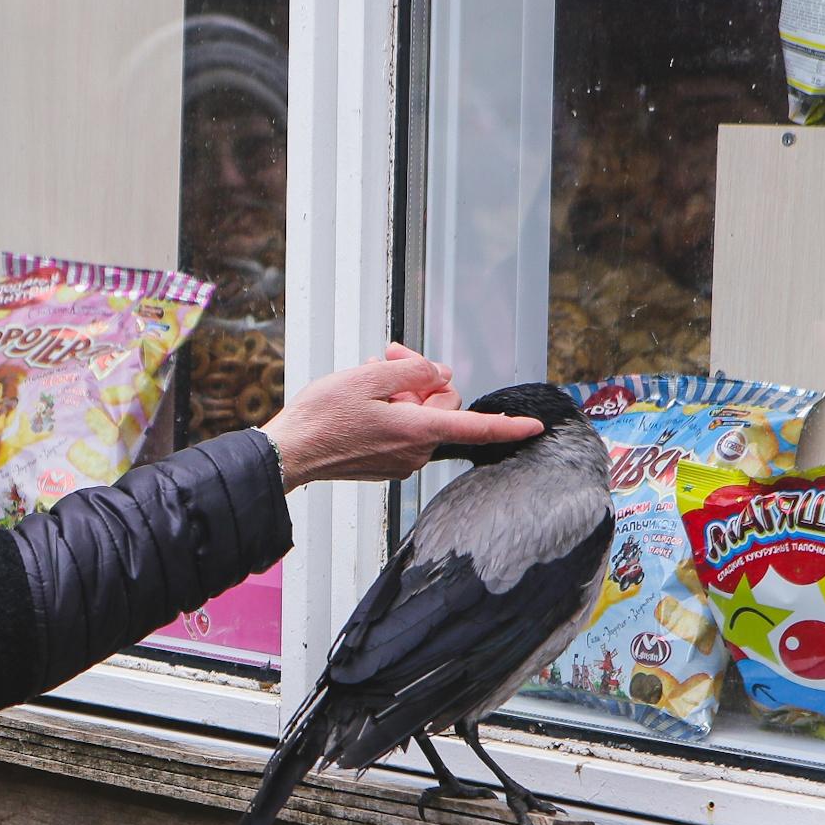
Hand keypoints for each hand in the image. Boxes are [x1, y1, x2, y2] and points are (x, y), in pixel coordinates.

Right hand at [260, 344, 542, 489]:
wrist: (288, 453)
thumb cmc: (321, 417)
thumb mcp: (368, 376)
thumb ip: (414, 370)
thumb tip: (439, 374)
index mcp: (416, 430)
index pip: (476, 428)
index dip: (509, 426)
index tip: (535, 427)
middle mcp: (414, 451)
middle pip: (443, 406)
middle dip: (421, 379)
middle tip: (389, 359)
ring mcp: (399, 461)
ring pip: (421, 417)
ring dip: (402, 393)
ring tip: (368, 379)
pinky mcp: (385, 466)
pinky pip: (403, 432)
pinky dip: (391, 412)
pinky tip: (364, 400)